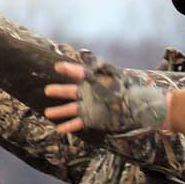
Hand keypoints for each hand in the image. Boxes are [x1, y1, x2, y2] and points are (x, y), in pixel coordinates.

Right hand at [44, 60, 166, 134]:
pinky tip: (59, 129)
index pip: (78, 74)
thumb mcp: (112, 75)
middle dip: (58, 91)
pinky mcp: (92, 119)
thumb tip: (84, 54)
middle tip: (47, 90)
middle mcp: (87, 94)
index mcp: (92, 82)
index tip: (58, 67)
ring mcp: (88, 107)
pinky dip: (68, 126)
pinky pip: (78, 123)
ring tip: (47, 113)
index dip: (69, 70)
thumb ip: (97, 66)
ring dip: (59, 111)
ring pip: (70, 109)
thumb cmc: (124, 88)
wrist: (136, 107)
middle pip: (69, 92)